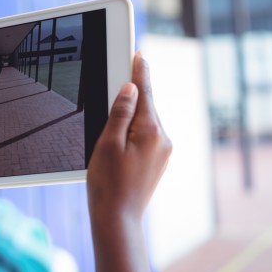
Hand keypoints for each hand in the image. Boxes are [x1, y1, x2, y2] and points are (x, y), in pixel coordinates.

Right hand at [87, 51, 171, 271]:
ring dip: (133, 113)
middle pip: (147, 106)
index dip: (140, 71)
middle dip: (134, 93)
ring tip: (115, 115)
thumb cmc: (108, 184)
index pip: (145, 92)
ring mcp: (163, 152)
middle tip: (120, 75)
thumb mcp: (108, 143)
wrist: (118, 218)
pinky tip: (121, 135)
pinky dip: (135, 128)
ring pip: (146, 121)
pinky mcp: (158, 161)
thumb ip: (120, 113)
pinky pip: (147, 135)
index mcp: (151, 132)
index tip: (139, 53)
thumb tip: (131, 88)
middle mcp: (163, 140)